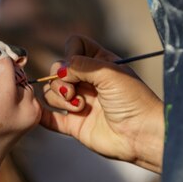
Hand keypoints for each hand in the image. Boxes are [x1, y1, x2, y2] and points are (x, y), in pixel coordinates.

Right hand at [40, 36, 164, 172]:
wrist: (141, 134)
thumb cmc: (133, 100)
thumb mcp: (109, 73)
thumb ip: (81, 65)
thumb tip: (59, 70)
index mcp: (99, 64)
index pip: (74, 46)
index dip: (70, 53)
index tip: (76, 65)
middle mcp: (87, 81)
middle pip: (57, 70)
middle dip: (61, 80)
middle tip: (73, 92)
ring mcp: (80, 102)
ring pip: (52, 92)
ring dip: (60, 98)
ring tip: (79, 108)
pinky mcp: (74, 125)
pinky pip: (50, 117)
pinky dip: (42, 113)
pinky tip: (42, 112)